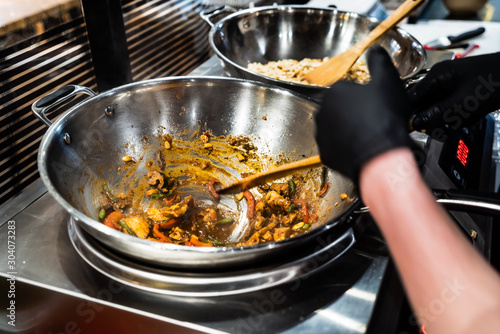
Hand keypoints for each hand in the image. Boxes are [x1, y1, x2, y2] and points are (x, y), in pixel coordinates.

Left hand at [315, 47, 412, 181]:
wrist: (381, 157)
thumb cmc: (383, 119)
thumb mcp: (388, 81)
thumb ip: (379, 61)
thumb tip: (375, 51)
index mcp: (333, 92)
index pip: (348, 89)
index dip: (365, 96)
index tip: (376, 103)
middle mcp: (322, 112)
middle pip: (341, 108)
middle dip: (355, 112)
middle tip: (375, 119)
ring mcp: (322, 135)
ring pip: (338, 128)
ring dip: (351, 129)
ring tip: (370, 134)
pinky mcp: (326, 154)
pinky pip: (337, 147)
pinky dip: (348, 147)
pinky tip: (363, 147)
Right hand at [408, 52, 499, 139]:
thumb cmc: (497, 80)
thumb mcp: (465, 102)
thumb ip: (438, 113)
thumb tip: (418, 122)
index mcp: (437, 76)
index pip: (412, 98)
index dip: (412, 115)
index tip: (412, 129)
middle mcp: (442, 79)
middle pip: (426, 106)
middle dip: (436, 119)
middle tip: (444, 129)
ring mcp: (454, 86)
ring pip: (440, 111)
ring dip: (452, 119)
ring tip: (467, 117)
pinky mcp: (464, 93)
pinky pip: (453, 110)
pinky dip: (462, 117)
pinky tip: (474, 114)